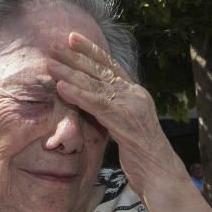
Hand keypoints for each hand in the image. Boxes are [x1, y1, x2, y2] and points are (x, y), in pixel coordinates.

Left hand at [48, 32, 172, 191]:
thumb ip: (113, 111)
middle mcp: (135, 95)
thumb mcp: (127, 127)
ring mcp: (130, 107)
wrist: (161, 173)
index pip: (111, 66)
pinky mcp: (123, 122)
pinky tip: (61, 87)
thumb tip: (92, 102)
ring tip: (51, 63)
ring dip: (71, 72)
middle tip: (54, 45)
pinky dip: (77, 94)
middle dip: (76, 56)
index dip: (91, 50)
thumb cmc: (143, 156)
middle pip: (101, 70)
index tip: (72, 38)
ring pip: (96, 85)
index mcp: (136, 94)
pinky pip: (96, 104)